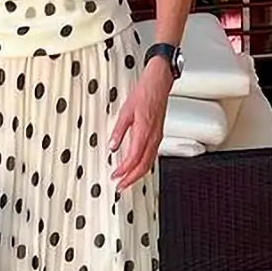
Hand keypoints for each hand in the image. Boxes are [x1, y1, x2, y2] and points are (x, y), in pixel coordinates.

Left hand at [110, 60, 170, 191]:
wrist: (159, 83)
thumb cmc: (144, 93)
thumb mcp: (125, 111)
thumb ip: (118, 130)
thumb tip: (112, 146)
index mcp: (144, 131)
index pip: (133, 158)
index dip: (123, 171)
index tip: (114, 176)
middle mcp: (153, 137)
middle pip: (143, 166)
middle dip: (131, 179)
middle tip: (120, 187)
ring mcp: (157, 137)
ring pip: (148, 163)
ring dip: (137, 175)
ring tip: (126, 181)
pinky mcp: (158, 135)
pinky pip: (151, 156)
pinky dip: (143, 165)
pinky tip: (136, 167)